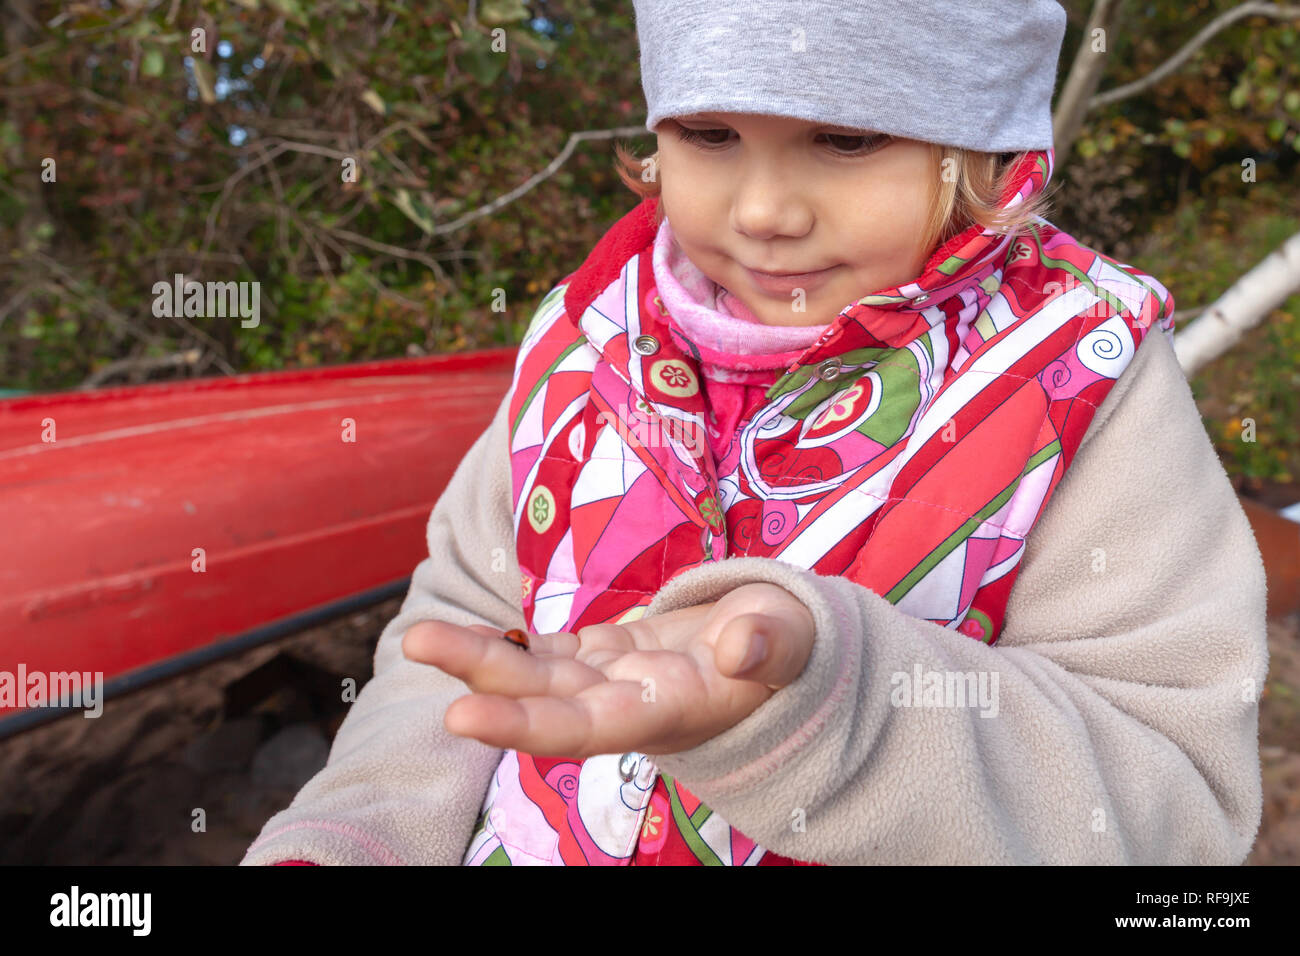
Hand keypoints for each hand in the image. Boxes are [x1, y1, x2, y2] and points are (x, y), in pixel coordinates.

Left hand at [401, 582, 814, 758]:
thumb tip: (740, 647)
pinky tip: (466, 632)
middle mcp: (628, 704)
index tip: (460, 715)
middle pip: (546, 700)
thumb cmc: (790, 645)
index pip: (589, 728)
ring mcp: (611, 679)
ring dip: (480, 656)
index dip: (525, 724)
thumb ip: (775, 644)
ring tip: (421, 636)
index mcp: (670, 709)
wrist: (776, 650)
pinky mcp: (605, 654)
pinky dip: (509, 643)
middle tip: (417, 642)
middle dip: (482, 678)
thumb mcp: (796, 638)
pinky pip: (548, 652)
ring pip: (537, 672)